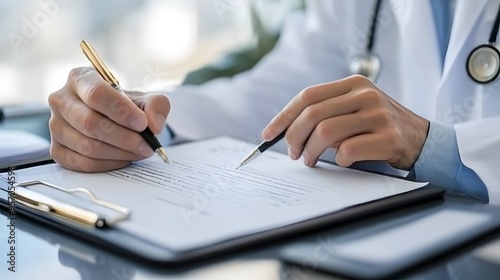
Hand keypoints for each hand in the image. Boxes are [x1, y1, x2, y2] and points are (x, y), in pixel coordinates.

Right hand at [48, 67, 169, 171]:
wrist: (116, 121)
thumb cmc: (127, 106)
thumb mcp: (147, 99)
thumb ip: (156, 106)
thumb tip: (154, 125)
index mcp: (81, 79)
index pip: (96, 94)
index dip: (121, 111)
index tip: (142, 123)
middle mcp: (62, 100)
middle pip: (90, 123)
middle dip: (123, 138)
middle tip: (146, 145)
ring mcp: (55, 126)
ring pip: (87, 146)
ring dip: (119, 153)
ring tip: (139, 151)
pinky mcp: (56, 150)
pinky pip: (82, 163)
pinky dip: (108, 164)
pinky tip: (123, 158)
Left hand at [262, 75, 428, 169]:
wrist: (422, 139)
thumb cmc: (379, 126)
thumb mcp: (355, 109)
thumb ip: (327, 112)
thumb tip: (286, 131)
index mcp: (353, 83)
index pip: (308, 96)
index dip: (284, 116)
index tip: (268, 134)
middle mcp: (365, 94)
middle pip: (312, 114)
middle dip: (294, 137)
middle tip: (292, 153)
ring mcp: (378, 114)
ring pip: (326, 132)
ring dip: (310, 151)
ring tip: (310, 160)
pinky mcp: (388, 137)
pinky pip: (348, 150)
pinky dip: (338, 159)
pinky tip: (342, 160)